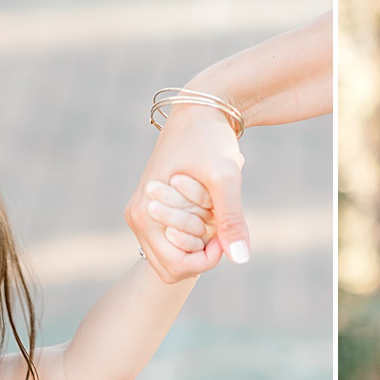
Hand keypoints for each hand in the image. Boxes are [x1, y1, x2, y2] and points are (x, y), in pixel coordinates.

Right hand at [128, 102, 248, 280]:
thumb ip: (231, 219)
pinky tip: (207, 209)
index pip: (177, 267)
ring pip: (175, 258)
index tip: (226, 230)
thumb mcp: (225, 177)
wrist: (200, 111)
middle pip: (173, 268)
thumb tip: (241, 259)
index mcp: (144, 214)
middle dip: (202, 251)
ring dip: (199, 244)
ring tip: (212, 211)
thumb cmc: (210, 139)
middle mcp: (138, 218)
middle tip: (218, 217)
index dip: (208, 258)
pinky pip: (177, 242)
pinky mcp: (155, 212)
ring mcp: (144, 216)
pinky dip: (197, 235)